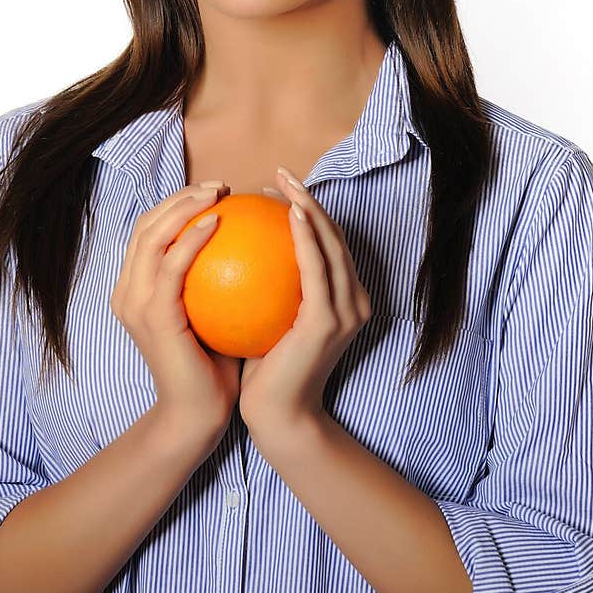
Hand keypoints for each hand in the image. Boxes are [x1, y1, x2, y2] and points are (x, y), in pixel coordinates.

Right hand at [109, 181, 240, 441]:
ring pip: (151, 236)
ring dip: (184, 207)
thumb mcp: (216, 312)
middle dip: (181, 196)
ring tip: (218, 194)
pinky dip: (191, 239)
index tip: (219, 192)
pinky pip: (171, 266)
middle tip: (220, 186)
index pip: (150, 231)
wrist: (200, 414)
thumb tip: (255, 238)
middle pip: (145, 224)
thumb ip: (221, 278)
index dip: (178, 203)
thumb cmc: (215, 366)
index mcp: (136, 289)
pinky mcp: (153, 317)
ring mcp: (135, 304)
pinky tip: (218, 223)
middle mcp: (127, 292)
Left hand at [239, 166, 370, 441]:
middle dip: (309, 199)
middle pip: (335, 237)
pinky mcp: (328, 322)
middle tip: (279, 176)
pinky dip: (306, 239)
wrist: (277, 417)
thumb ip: (267, 287)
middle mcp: (354, 302)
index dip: (307, 211)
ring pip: (331, 246)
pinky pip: (317, 269)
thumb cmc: (264, 371)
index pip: (328, 244)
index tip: (274, 192)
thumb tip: (237, 248)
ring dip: (309, 209)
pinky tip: (288, 215)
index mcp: (344, 300)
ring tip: (283, 186)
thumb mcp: (267, 319)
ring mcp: (346, 312)